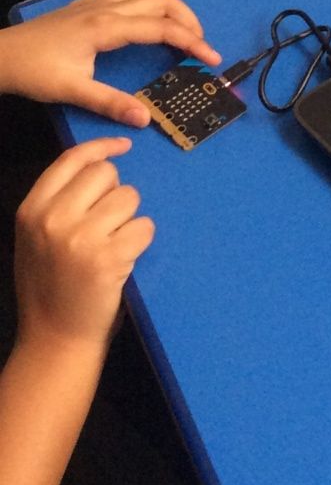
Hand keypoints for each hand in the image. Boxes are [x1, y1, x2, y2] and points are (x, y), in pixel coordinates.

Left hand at [0, 0, 219, 126]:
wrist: (0, 56)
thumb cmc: (34, 72)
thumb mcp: (72, 91)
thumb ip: (111, 103)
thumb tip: (146, 119)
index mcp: (107, 27)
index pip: (162, 27)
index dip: (191, 42)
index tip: (211, 58)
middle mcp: (107, 8)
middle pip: (162, 0)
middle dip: (189, 19)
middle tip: (200, 45)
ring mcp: (96, 2)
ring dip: (171, 5)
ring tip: (181, 29)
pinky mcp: (87, 4)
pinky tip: (145, 14)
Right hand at [14, 138, 153, 352]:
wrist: (55, 338)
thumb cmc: (50, 286)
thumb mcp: (36, 238)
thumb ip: (58, 202)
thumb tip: (101, 163)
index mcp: (31, 210)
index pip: (71, 160)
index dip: (101, 148)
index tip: (123, 146)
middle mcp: (53, 219)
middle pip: (106, 174)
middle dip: (115, 194)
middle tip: (107, 224)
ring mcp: (80, 238)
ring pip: (129, 198)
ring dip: (130, 219)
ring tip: (112, 246)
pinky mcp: (109, 258)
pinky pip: (144, 227)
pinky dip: (142, 241)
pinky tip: (124, 260)